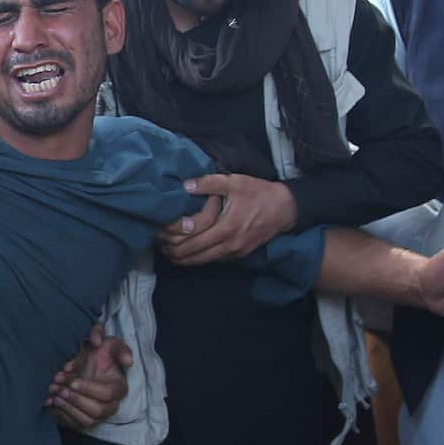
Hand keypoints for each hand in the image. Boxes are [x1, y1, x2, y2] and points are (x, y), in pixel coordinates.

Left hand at [46, 324, 132, 429]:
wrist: (86, 361)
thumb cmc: (100, 352)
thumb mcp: (110, 343)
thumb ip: (119, 348)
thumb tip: (128, 362)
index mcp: (119, 387)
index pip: (107, 394)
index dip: (89, 389)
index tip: (73, 382)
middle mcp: (112, 404)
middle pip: (97, 411)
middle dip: (77, 401)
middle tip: (60, 390)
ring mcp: (99, 414)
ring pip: (86, 421)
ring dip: (68, 408)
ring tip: (54, 394)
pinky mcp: (85, 419)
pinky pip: (75, 425)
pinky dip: (61, 415)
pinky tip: (51, 402)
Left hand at [158, 173, 296, 264]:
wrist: (285, 208)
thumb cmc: (258, 193)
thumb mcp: (234, 182)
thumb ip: (208, 183)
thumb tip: (185, 186)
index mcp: (226, 229)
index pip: (192, 243)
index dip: (173, 242)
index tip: (159, 236)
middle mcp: (229, 245)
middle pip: (194, 257)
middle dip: (174, 254)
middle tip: (159, 247)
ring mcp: (235, 252)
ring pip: (204, 262)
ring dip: (185, 259)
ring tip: (169, 251)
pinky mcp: (240, 254)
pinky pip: (215, 259)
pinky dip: (200, 257)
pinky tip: (190, 251)